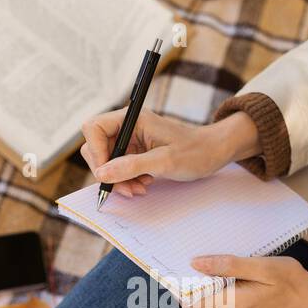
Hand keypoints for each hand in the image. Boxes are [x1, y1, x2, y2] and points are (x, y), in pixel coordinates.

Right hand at [80, 108, 258, 197]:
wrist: (214, 153)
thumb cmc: (195, 151)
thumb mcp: (164, 162)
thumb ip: (131, 166)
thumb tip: (102, 173)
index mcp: (132, 119)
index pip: (94, 129)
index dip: (96, 153)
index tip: (108, 174)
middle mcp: (127, 126)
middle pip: (96, 147)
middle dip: (108, 172)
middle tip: (126, 188)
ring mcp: (130, 140)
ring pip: (107, 162)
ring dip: (118, 180)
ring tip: (139, 189)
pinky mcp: (135, 152)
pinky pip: (119, 168)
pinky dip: (126, 180)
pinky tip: (143, 185)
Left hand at [183, 254, 307, 307]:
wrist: (305, 301)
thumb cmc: (287, 281)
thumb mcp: (262, 267)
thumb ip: (229, 266)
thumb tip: (196, 263)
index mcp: (231, 304)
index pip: (190, 302)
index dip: (177, 284)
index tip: (171, 264)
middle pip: (193, 297)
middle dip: (189, 276)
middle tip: (189, 251)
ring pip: (201, 297)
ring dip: (200, 278)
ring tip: (205, 256)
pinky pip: (211, 297)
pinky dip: (210, 283)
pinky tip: (218, 268)